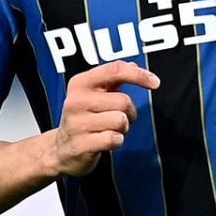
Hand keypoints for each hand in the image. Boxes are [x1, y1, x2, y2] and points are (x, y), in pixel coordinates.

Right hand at [52, 61, 159, 176]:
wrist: (61, 149)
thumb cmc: (83, 117)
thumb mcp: (93, 93)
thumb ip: (113, 78)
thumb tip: (133, 66)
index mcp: (80, 83)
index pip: (114, 70)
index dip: (138, 75)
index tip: (155, 82)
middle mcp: (76, 101)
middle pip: (123, 100)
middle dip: (129, 112)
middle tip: (119, 118)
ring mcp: (77, 123)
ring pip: (121, 120)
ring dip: (123, 128)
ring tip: (110, 129)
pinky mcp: (81, 144)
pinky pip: (114, 139)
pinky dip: (117, 141)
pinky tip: (105, 141)